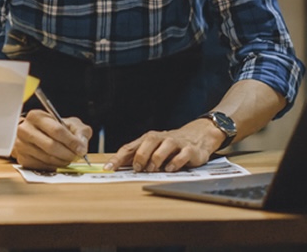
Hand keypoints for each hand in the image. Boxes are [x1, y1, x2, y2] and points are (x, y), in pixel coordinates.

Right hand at [11, 109, 91, 169]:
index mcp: (37, 116)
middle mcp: (25, 130)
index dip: (72, 141)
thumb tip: (82, 145)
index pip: (56, 130)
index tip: (81, 149)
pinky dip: (54, 166)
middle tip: (77, 156)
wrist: (35, 133)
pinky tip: (59, 161)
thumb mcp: (69, 123)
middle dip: (68, 153)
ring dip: (63, 161)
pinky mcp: (22, 159)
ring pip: (47, 158)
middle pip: (51, 146)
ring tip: (69, 158)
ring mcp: (21, 145)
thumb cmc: (53, 128)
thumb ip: (80, 131)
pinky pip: (42, 166)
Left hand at [104, 118, 221, 172]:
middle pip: (147, 143)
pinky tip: (169, 169)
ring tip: (152, 169)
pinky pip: (181, 156)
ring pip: (163, 148)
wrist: (198, 136)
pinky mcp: (189, 150)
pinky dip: (174, 163)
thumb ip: (137, 157)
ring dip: (155, 160)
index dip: (118, 158)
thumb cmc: (170, 146)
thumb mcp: (152, 149)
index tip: (108, 168)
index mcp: (147, 139)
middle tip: (137, 168)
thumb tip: (117, 168)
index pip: (129, 148)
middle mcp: (160, 139)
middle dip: (140, 156)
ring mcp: (175, 143)